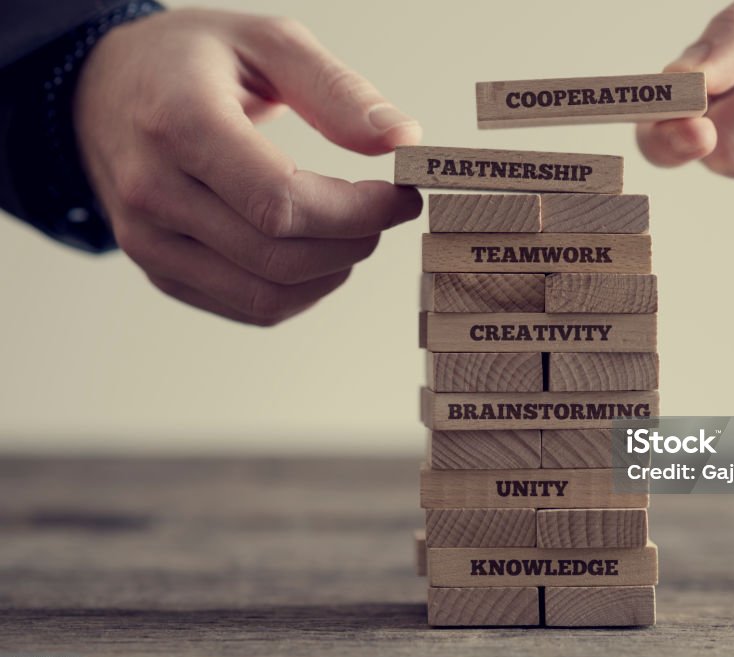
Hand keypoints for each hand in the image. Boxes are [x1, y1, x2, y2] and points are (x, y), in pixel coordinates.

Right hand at [73, 9, 422, 324]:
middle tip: (385, 210)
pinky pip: (250, 308)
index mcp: (179, 123)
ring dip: (334, 272)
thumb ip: (336, 90)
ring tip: (353, 228)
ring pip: (268, 296)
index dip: (357, 211)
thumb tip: (401, 139)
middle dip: (355, 241)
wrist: (103, 90)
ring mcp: (150, 241)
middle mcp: (155, 191)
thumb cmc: (186, 62)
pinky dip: (302, 290)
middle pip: (280, 256)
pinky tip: (317, 250)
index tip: (399, 196)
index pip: (280, 201)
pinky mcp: (162, 271)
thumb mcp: (264, 41)